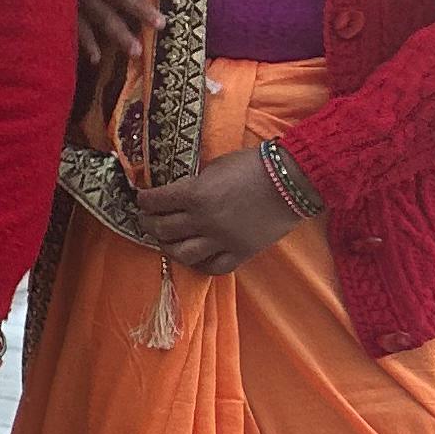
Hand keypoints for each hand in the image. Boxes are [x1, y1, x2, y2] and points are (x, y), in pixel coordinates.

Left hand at [132, 148, 308, 277]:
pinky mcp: (241, 252)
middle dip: (148, 223)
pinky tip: (195, 258)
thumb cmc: (253, 165)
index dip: (143, 200)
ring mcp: (222, 240)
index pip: (154, 202)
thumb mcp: (214, 167)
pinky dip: (200, 264)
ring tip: (166, 241)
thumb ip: (193, 184)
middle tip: (147, 219)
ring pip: (182, 253)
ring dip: (168, 247)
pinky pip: (213, 267)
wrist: (292, 179)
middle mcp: (204, 220)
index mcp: (194, 194)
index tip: (142, 199)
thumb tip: (175, 194)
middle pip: (162, 229)